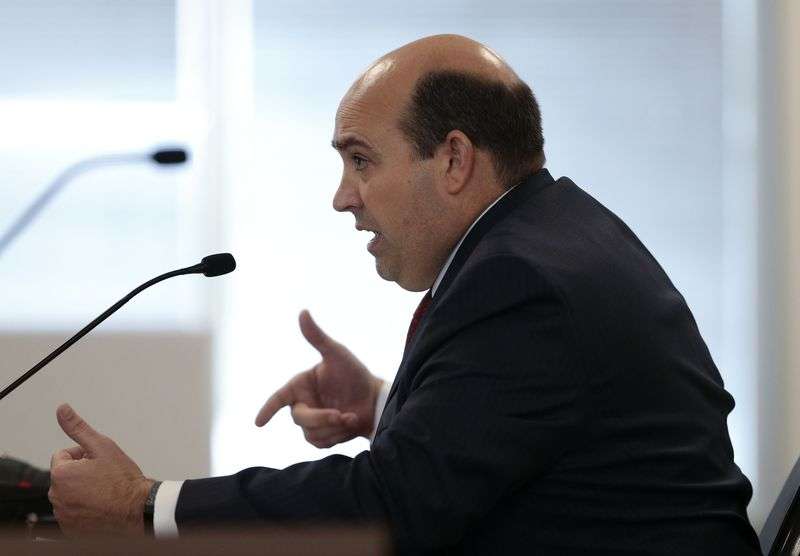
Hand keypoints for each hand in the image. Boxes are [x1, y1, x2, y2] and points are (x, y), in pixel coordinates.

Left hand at [48, 404, 152, 536]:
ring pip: (70, 494)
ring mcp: (63, 515)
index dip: (83, 455)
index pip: (63, 456)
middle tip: (104, 477)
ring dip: (82, 490)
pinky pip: (73, 512)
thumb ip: (78, 428)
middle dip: (81, 473)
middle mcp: (56, 496)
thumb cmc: (123, 479)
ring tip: (104, 492)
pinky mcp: (71, 529)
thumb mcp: (102, 446)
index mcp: (61, 474)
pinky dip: (84, 509)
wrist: (138, 510)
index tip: (100, 463)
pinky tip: (101, 506)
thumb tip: (62, 408)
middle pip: (66, 475)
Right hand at [255, 309, 384, 446]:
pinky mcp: (322, 436)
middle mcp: (303, 403)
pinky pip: (320, 444)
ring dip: (333, 428)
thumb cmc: (355, 374)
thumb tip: (303, 312)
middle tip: (341, 414)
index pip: (279, 397)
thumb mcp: (337, 353)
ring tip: (351, 417)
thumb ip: (317, 337)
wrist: (376, 400)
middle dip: (321, 418)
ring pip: (310, 434)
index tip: (258, 423)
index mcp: (301, 385)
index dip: (268, 409)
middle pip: (299, 418)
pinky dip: (336, 437)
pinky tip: (349, 426)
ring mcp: (312, 422)